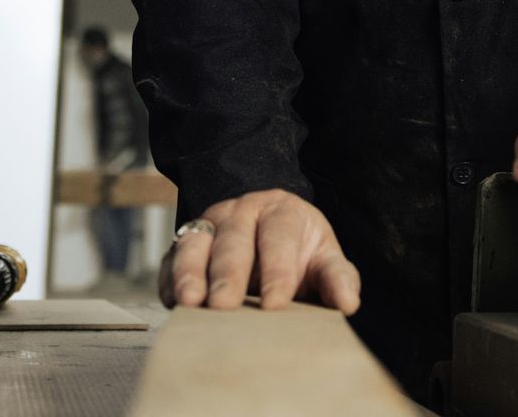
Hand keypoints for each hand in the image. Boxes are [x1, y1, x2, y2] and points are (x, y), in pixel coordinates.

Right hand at [157, 189, 360, 313]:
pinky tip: (173, 302)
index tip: (276, 304)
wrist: (266, 230)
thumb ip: (338, 277)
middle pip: (233, 239)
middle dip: (228, 274)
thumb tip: (348, 303)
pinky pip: (170, 258)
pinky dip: (169, 279)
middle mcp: (240, 212)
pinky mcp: (183, 245)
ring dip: (190, 272)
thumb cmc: (299, 250)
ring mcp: (208, 225)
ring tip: (191, 302)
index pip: (278, 237)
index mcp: (280, 211)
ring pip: (195, 243)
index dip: (277, 270)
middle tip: (226, 305)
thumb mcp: (324, 257)